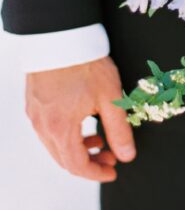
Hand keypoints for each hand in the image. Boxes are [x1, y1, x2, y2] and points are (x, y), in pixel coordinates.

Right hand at [26, 56, 135, 181]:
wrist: (62, 35)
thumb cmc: (87, 64)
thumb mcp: (110, 98)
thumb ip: (119, 130)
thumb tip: (127, 156)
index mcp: (60, 129)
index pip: (76, 166)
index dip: (96, 174)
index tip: (113, 171)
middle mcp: (42, 126)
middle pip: (63, 159)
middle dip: (89, 162)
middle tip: (111, 156)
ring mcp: (34, 114)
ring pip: (54, 145)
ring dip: (77, 148)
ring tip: (99, 137)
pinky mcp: (33, 102)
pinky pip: (47, 129)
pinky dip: (66, 134)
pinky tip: (83, 121)